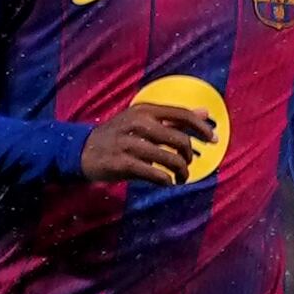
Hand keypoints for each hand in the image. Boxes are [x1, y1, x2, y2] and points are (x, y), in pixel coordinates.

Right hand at [79, 100, 214, 185]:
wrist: (79, 150)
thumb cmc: (117, 135)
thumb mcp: (142, 120)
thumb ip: (173, 117)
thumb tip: (206, 113)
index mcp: (144, 110)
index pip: (183, 115)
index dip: (202, 129)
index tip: (214, 140)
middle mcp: (137, 124)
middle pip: (180, 140)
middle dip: (189, 155)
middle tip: (187, 164)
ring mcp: (128, 144)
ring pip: (169, 159)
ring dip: (181, 172)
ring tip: (180, 178)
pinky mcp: (121, 163)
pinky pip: (154, 174)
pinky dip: (165, 180)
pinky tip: (166, 182)